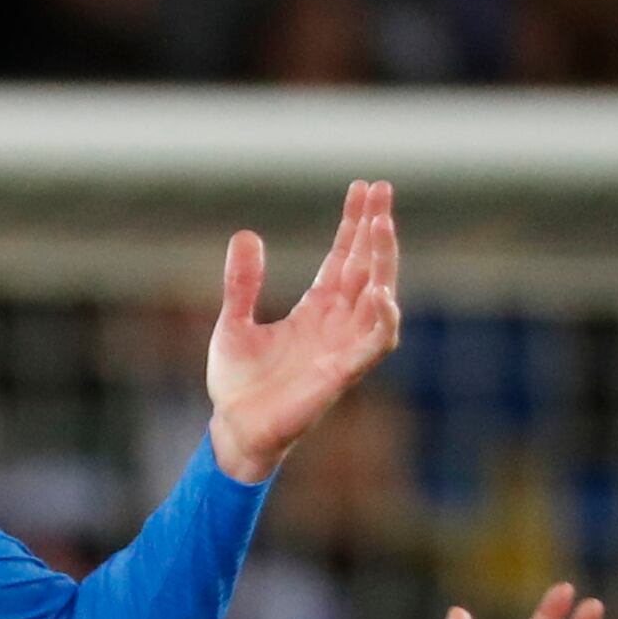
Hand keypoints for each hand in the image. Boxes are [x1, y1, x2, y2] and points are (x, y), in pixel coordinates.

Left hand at [204, 178, 398, 485]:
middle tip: (382, 190)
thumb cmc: (238, 385)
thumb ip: (242, 283)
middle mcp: (336, 325)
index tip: (365, 188)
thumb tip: (247, 234)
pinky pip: (373, 344)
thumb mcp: (233, 323)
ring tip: (382, 226)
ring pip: (379, 298)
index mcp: (315, 310)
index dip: (355, 224)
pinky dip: (381, 320)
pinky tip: (380, 291)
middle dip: (376, 230)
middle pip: (367, 268)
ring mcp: (342, 348)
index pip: (344, 258)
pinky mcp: (341, 375)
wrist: (234, 430)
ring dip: (384, 263)